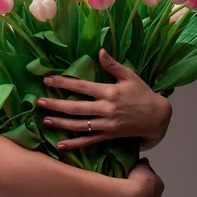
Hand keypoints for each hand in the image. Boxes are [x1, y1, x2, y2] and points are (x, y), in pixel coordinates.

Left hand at [38, 49, 171, 149]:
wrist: (157, 117)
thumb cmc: (142, 93)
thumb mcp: (129, 75)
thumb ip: (113, 65)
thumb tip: (100, 51)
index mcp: (109, 92)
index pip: (81, 86)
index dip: (63, 82)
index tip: (47, 80)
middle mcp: (106, 109)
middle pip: (76, 107)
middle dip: (56, 104)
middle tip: (39, 102)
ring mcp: (106, 125)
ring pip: (80, 125)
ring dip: (61, 123)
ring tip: (45, 120)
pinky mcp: (108, 136)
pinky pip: (89, 141)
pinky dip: (75, 144)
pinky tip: (61, 145)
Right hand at [119, 158, 164, 196]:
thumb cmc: (135, 180)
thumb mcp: (140, 165)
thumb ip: (144, 164)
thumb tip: (145, 162)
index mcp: (160, 186)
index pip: (154, 180)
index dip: (145, 178)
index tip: (137, 177)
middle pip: (151, 195)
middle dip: (144, 192)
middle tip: (132, 188)